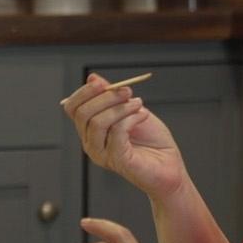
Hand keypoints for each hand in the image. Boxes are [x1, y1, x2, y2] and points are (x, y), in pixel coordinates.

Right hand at [60, 73, 189, 200]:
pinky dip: (131, 119)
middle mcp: (91, 143)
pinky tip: (143, 116)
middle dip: (105, 97)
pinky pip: (116, 132)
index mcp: (90, 130)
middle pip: (82, 113)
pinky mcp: (117, 160)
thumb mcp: (130, 110)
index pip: (72, 108)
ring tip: (139, 104)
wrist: (169, 165)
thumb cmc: (151, 140)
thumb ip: (111, 96)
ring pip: (97, 122)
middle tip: (127, 91)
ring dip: (120, 107)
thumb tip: (93, 78)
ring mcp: (101, 154)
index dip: (84, 92)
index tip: (102, 83)